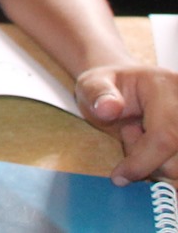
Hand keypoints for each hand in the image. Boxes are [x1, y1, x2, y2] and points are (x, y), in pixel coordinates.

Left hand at [75, 63, 177, 182]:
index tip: (118, 177)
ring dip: (156, 167)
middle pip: (176, 160)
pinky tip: (153, 152)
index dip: (142, 162)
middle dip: (146, 161)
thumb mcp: (92, 84)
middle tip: (129, 132)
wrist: (125, 90)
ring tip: (141, 137)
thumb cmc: (107, 89)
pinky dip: (165, 171)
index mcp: (165, 86)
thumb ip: (96, 93)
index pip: (165, 137)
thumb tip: (107, 109)